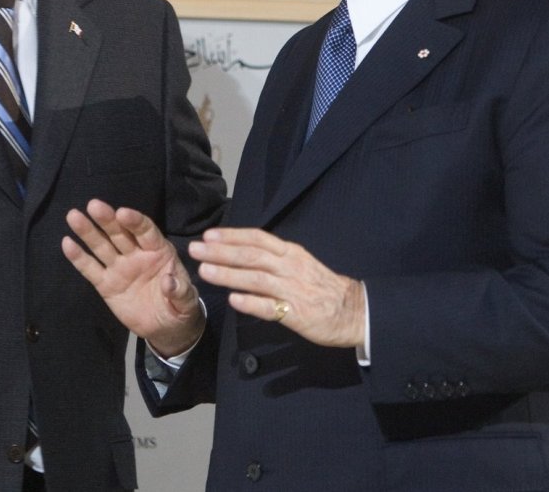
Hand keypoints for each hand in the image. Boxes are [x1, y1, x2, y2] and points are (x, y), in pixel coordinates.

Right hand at [62, 199, 204, 357]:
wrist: (165, 328)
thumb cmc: (180, 306)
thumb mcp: (187, 301)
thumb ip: (180, 291)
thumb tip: (168, 281)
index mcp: (158, 251)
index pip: (146, 231)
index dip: (135, 221)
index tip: (122, 213)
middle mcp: (136, 254)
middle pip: (120, 233)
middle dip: (107, 219)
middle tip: (94, 205)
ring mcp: (119, 267)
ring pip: (102, 246)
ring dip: (88, 231)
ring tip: (74, 215)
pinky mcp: (106, 284)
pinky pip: (90, 269)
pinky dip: (78, 257)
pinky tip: (67, 243)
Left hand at [189, 227, 364, 347]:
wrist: (353, 309)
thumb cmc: (320, 285)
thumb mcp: (298, 262)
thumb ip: (272, 258)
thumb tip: (239, 252)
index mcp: (289, 252)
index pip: (257, 238)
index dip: (232, 235)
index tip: (209, 235)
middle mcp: (289, 267)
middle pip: (251, 256)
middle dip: (221, 252)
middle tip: (196, 249)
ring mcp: (292, 290)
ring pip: (256, 279)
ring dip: (229, 274)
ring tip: (205, 271)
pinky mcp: (296, 313)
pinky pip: (271, 308)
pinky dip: (251, 303)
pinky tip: (233, 301)